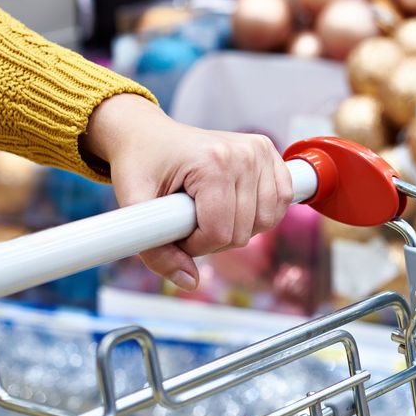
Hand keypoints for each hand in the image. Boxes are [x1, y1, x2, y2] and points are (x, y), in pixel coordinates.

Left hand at [84, 94, 292, 289]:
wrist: (148, 133)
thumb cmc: (140, 164)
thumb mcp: (134, 205)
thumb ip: (156, 251)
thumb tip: (190, 282)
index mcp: (212, 162)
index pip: (220, 231)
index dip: (194, 245)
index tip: (175, 231)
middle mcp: (243, 154)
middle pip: (243, 231)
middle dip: (213, 238)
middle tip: (188, 221)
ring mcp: (260, 151)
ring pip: (266, 221)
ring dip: (238, 228)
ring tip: (211, 213)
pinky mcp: (268, 151)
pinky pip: (281, 201)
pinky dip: (261, 214)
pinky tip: (237, 206)